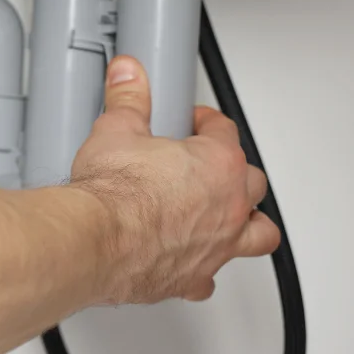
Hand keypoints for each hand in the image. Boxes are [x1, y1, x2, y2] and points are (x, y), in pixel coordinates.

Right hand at [71, 56, 280, 304]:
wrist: (95, 239)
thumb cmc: (113, 194)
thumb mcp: (117, 130)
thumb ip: (128, 100)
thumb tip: (129, 75)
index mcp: (217, 164)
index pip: (225, 132)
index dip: (208, 123)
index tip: (195, 122)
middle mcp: (228, 207)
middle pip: (253, 182)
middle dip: (236, 171)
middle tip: (211, 165)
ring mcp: (216, 246)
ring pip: (258, 235)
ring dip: (250, 225)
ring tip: (235, 217)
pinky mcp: (192, 278)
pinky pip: (212, 277)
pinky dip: (206, 269)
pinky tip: (194, 263)